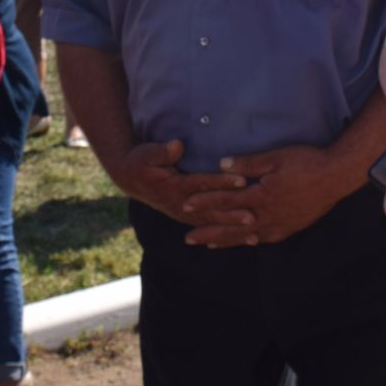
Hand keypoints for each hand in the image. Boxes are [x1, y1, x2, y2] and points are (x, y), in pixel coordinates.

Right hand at [112, 139, 246, 224]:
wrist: (131, 180)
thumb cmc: (141, 162)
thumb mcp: (147, 153)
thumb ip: (162, 151)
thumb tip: (177, 145)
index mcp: (174, 186)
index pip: (201, 184)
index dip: (221, 182)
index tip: (241, 180)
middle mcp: (181, 204)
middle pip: (210, 209)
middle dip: (231, 213)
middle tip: (252, 216)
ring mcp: (184, 213)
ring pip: (211, 223)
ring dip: (231, 229)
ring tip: (253, 234)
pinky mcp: (188, 217)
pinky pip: (209, 228)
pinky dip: (226, 235)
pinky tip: (242, 240)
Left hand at [182, 143, 356, 248]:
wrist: (336, 176)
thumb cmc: (306, 162)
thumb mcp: (275, 157)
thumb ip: (248, 164)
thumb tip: (221, 165)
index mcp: (261, 195)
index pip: (226, 199)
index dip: (205, 202)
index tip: (185, 205)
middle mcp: (267, 214)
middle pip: (231, 225)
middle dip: (208, 230)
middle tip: (187, 238)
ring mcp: (279, 224)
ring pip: (246, 236)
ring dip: (226, 240)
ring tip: (208, 244)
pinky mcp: (291, 227)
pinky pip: (266, 238)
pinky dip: (250, 241)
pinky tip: (244, 242)